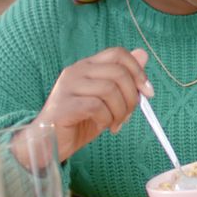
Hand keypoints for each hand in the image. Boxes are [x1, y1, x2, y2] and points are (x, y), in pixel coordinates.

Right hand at [33, 48, 152, 161]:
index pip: (118, 53)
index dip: (138, 70)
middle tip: (128, 115)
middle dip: (132, 96)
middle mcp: (76, 71)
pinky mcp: (64, 105)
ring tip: (115, 123)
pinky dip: (107, 118)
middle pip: (118, 72)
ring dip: (120, 111)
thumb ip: (124, 79)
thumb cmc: (79, 120)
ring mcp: (68, 86)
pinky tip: (104, 126)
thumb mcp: (108, 100)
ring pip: (110, 89)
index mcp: (88, 66)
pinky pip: (96, 106)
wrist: (49, 143)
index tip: (147, 92)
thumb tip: (143, 55)